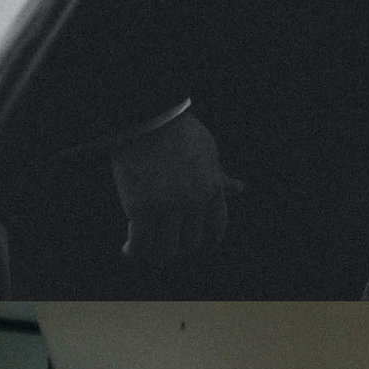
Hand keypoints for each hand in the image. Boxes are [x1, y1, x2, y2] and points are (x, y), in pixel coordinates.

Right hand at [108, 102, 229, 261]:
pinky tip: (128, 250)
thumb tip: (240, 189)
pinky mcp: (142, 209)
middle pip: (189, 243)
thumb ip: (220, 175)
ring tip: (144, 248)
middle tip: (163, 242)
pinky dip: (134, 252)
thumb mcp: (207, 149)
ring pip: (165, 249)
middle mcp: (193, 203)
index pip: (215, 229)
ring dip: (155, 252)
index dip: (203, 237)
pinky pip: (141, 244)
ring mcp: (168, 207)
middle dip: (177, 245)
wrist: (146, 115)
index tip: (190, 238)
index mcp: (212, 190)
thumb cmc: (177, 129)